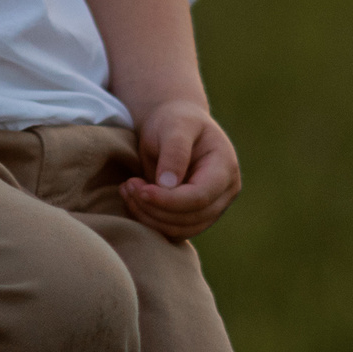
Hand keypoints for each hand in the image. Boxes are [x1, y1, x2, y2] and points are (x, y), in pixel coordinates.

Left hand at [117, 98, 240, 240]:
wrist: (175, 125)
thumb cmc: (176, 121)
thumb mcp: (175, 126)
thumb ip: (175, 152)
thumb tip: (168, 185)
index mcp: (225, 167)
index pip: (200, 197)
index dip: (169, 200)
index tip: (140, 189)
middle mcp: (225, 192)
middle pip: (191, 217)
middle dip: (155, 207)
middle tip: (127, 185)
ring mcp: (213, 207)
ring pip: (181, 229)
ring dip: (149, 216)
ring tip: (127, 189)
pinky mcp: (196, 216)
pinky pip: (174, 230)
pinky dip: (151, 221)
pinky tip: (134, 200)